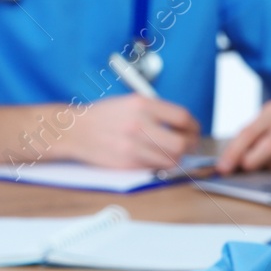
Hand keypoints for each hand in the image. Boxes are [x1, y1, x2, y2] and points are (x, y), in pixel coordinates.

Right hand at [62, 95, 199, 167]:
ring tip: (173, 152)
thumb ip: (155, 111)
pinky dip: (160, 164)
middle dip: (190, 145)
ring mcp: (133, 146)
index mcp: (142, 105)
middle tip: (189, 144)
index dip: (193, 126)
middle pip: (181, 142)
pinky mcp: (127, 163)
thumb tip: (182, 124)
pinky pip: (155, 167)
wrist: (76, 131)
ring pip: (170, 159)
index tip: (193, 129)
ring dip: (177, 157)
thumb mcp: (130, 102)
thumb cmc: (103, 116)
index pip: (182, 117)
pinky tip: (156, 158)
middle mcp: (139, 125)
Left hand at [216, 99, 270, 173]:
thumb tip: (227, 164)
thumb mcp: (262, 123)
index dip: (234, 152)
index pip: (250, 132)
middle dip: (252, 161)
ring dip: (269, 168)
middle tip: (243, 169)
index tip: (222, 168)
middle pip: (269, 146)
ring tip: (266, 165)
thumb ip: (245, 140)